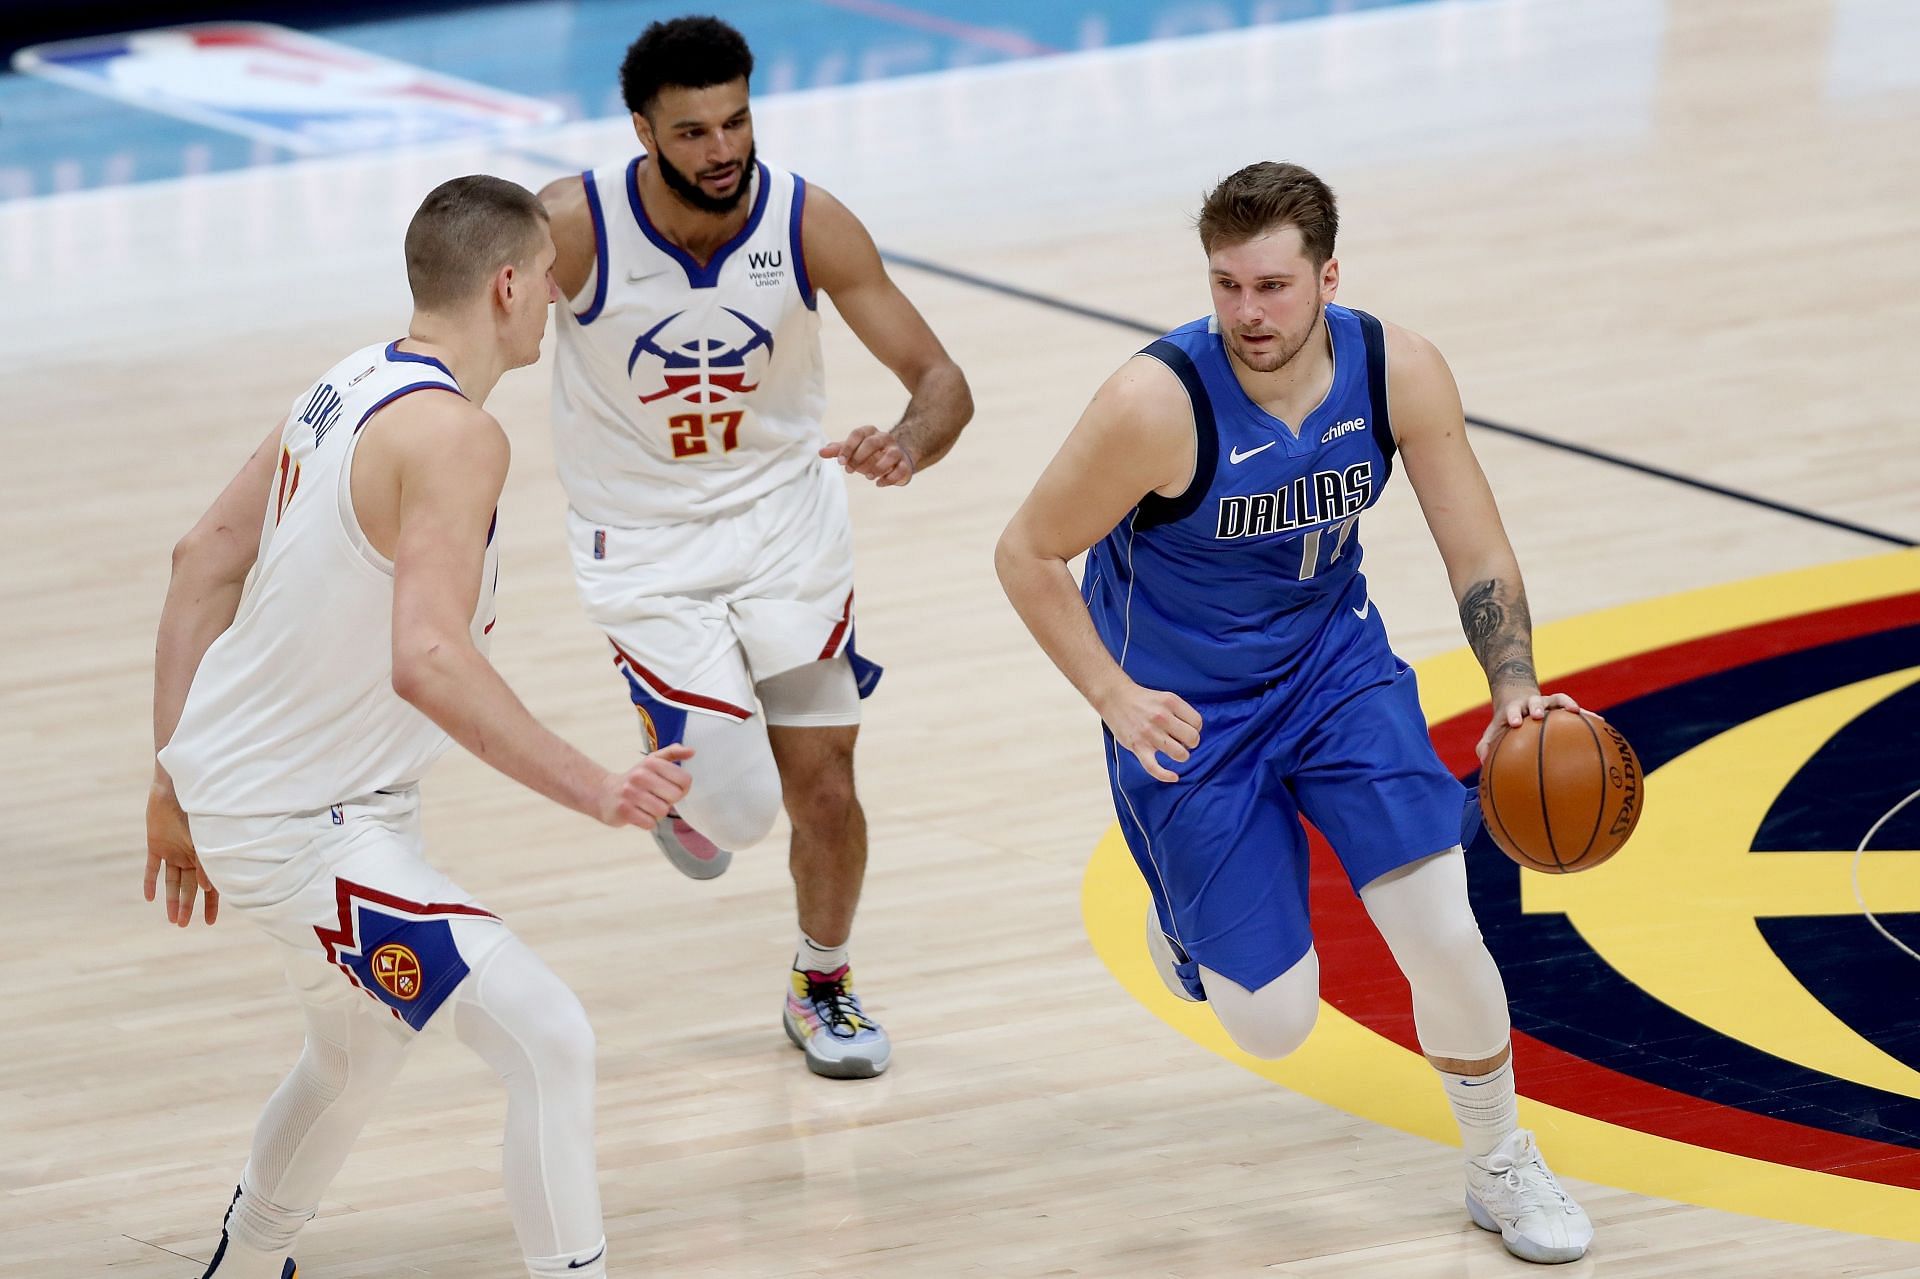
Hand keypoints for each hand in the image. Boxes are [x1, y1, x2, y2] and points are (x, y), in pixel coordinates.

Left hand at [144, 779, 217, 926]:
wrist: (178, 784)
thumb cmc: (199, 806)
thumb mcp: (203, 837)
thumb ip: (205, 861)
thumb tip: (208, 889)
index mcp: (206, 853)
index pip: (212, 884)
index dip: (212, 903)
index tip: (211, 922)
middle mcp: (191, 854)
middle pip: (190, 887)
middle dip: (189, 906)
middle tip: (184, 925)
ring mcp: (173, 849)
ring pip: (172, 881)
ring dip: (172, 900)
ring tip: (172, 919)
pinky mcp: (156, 844)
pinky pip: (152, 867)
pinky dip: (150, 882)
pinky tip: (149, 898)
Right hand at [597, 743, 694, 829]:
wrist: (604, 793)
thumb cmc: (636, 778)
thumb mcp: (652, 761)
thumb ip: (673, 753)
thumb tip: (692, 751)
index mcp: (651, 762)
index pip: (685, 780)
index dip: (682, 788)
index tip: (670, 788)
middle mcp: (640, 776)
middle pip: (675, 796)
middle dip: (669, 800)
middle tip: (656, 797)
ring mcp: (630, 793)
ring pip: (663, 811)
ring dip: (657, 812)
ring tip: (646, 805)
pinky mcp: (623, 810)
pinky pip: (650, 823)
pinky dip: (647, 822)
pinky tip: (638, 813)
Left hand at [820, 426, 913, 486]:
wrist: (896, 458)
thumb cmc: (870, 453)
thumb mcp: (853, 450)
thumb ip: (838, 450)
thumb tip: (820, 452)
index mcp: (870, 432)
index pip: (858, 434)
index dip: (848, 447)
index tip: (840, 462)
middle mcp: (885, 438)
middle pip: (873, 443)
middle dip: (860, 457)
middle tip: (851, 470)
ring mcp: (897, 451)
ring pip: (891, 455)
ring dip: (878, 467)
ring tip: (868, 477)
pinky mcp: (905, 465)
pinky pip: (901, 470)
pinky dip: (890, 478)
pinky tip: (879, 484)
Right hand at [1097, 681, 1202, 782]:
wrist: (1115, 698)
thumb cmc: (1142, 700)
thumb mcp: (1165, 697)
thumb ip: (1180, 712)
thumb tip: (1194, 732)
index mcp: (1170, 702)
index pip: (1197, 722)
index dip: (1195, 728)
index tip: (1186, 728)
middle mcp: (1161, 717)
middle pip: (1192, 739)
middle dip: (1190, 742)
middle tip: (1181, 740)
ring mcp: (1149, 733)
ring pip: (1179, 754)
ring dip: (1181, 755)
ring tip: (1175, 751)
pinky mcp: (1138, 746)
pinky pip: (1154, 768)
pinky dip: (1165, 775)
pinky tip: (1174, 777)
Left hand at [1476, 688, 1581, 762]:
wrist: (1517, 700)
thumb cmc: (1505, 723)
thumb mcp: (1494, 731)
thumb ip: (1486, 745)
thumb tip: (1482, 760)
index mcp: (1514, 709)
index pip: (1512, 710)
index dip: (1514, 715)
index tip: (1515, 723)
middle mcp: (1531, 703)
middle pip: (1534, 701)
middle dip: (1536, 707)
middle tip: (1539, 715)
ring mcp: (1547, 702)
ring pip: (1556, 699)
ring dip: (1565, 703)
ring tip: (1576, 710)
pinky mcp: (1560, 705)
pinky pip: (1573, 708)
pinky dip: (1586, 713)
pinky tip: (1599, 721)